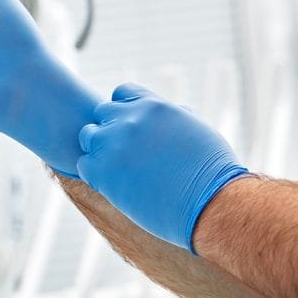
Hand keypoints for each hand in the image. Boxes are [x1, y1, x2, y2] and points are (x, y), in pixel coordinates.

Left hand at [76, 83, 247, 251]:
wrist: (212, 203)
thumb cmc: (213, 172)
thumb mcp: (197, 130)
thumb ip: (177, 117)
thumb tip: (177, 111)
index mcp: (153, 106)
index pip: (122, 93)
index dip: (124, 110)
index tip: (132, 129)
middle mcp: (130, 119)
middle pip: (101, 113)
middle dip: (109, 129)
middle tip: (124, 153)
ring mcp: (113, 143)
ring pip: (87, 136)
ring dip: (98, 150)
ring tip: (117, 170)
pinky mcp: (102, 170)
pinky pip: (84, 165)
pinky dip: (94, 175)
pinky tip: (114, 186)